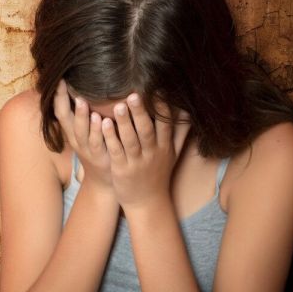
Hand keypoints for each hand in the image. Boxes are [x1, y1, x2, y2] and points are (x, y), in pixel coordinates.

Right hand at [53, 79, 113, 192]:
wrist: (105, 179)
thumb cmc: (98, 149)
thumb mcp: (86, 132)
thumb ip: (84, 114)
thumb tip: (83, 89)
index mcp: (71, 131)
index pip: (60, 111)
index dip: (58, 96)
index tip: (58, 78)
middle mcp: (76, 139)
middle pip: (66, 119)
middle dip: (64, 101)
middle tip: (64, 84)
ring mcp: (87, 149)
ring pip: (81, 131)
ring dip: (81, 116)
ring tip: (83, 101)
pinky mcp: (100, 157)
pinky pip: (98, 143)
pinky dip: (99, 131)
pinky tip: (103, 120)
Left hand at [100, 93, 190, 208]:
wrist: (147, 202)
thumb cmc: (158, 174)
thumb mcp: (172, 154)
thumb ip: (179, 133)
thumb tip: (189, 112)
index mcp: (164, 147)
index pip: (165, 124)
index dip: (161, 108)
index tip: (157, 89)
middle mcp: (152, 154)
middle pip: (147, 130)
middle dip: (141, 112)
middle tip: (134, 94)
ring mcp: (136, 162)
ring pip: (131, 140)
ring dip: (124, 122)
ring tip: (118, 105)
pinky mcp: (121, 169)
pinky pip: (116, 151)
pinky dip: (110, 137)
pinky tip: (103, 124)